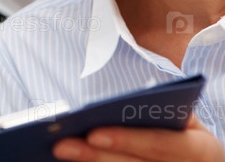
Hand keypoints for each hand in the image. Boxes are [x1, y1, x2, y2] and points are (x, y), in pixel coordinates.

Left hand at [53, 115, 224, 161]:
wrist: (198, 157)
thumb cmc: (182, 127)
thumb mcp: (180, 115)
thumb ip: (155, 109)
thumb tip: (107, 104)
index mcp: (202, 149)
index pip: (160, 145)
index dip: (127, 140)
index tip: (93, 133)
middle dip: (94, 157)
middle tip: (60, 146)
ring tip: (60, 154)